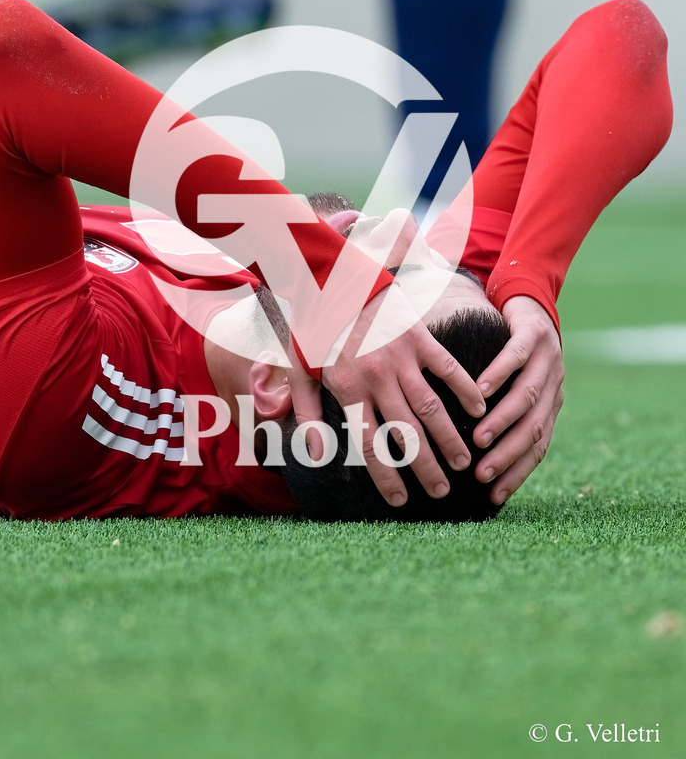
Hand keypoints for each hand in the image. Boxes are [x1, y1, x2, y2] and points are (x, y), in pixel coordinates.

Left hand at [287, 284, 486, 506]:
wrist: (333, 278)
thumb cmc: (314, 328)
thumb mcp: (300, 371)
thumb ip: (307, 414)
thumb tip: (315, 455)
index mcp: (347, 390)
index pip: (369, 445)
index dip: (386, 477)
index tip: (400, 501)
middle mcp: (377, 378)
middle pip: (407, 433)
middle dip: (426, 467)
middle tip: (443, 492)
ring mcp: (400, 357)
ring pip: (431, 406)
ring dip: (449, 437)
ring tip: (466, 462)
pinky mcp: (419, 337)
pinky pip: (448, 368)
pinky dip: (465, 389)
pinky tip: (479, 410)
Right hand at [472, 295, 564, 503]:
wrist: (529, 300)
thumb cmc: (513, 351)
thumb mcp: (515, 387)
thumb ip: (504, 417)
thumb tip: (474, 460)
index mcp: (550, 405)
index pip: (538, 448)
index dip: (518, 473)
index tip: (493, 496)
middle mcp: (555, 386)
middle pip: (535, 429)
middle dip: (509, 455)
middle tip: (481, 475)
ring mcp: (547, 359)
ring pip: (528, 397)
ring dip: (503, 421)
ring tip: (479, 439)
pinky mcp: (534, 333)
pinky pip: (517, 357)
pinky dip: (499, 375)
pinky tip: (479, 390)